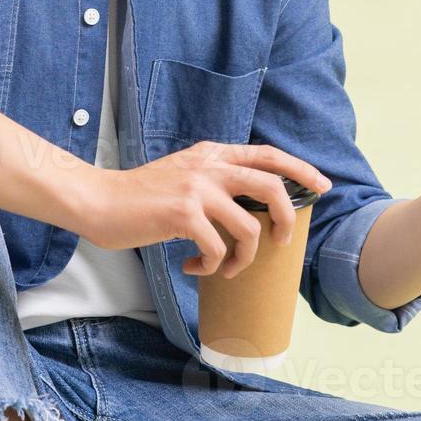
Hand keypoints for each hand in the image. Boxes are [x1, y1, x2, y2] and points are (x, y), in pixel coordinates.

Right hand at [73, 141, 330, 278]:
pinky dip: (213, 265)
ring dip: (244, 257)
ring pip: (249, 226)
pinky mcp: (183, 214)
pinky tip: (194, 266)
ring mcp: (196, 188)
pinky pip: (218, 248)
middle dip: (287, 217)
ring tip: (225, 267)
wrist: (98, 201)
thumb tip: (248, 208)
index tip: (322, 186)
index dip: (299, 169)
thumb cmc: (139, 197)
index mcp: (211, 153)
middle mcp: (208, 165)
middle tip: (281, 241)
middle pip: (271, 185)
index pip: (267, 154)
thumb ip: (212, 179)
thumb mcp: (182, 174)